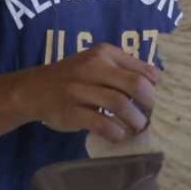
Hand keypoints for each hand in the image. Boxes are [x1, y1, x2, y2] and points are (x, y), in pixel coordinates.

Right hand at [18, 44, 159, 143]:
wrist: (33, 90)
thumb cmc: (73, 77)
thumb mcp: (96, 62)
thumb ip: (123, 69)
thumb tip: (158, 82)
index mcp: (105, 53)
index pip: (142, 70)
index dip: (155, 89)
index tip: (156, 101)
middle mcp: (93, 67)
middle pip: (135, 85)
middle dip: (149, 105)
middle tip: (150, 116)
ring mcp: (80, 89)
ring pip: (121, 104)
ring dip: (135, 121)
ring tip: (138, 128)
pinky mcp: (72, 111)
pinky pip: (102, 123)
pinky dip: (116, 132)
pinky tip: (119, 136)